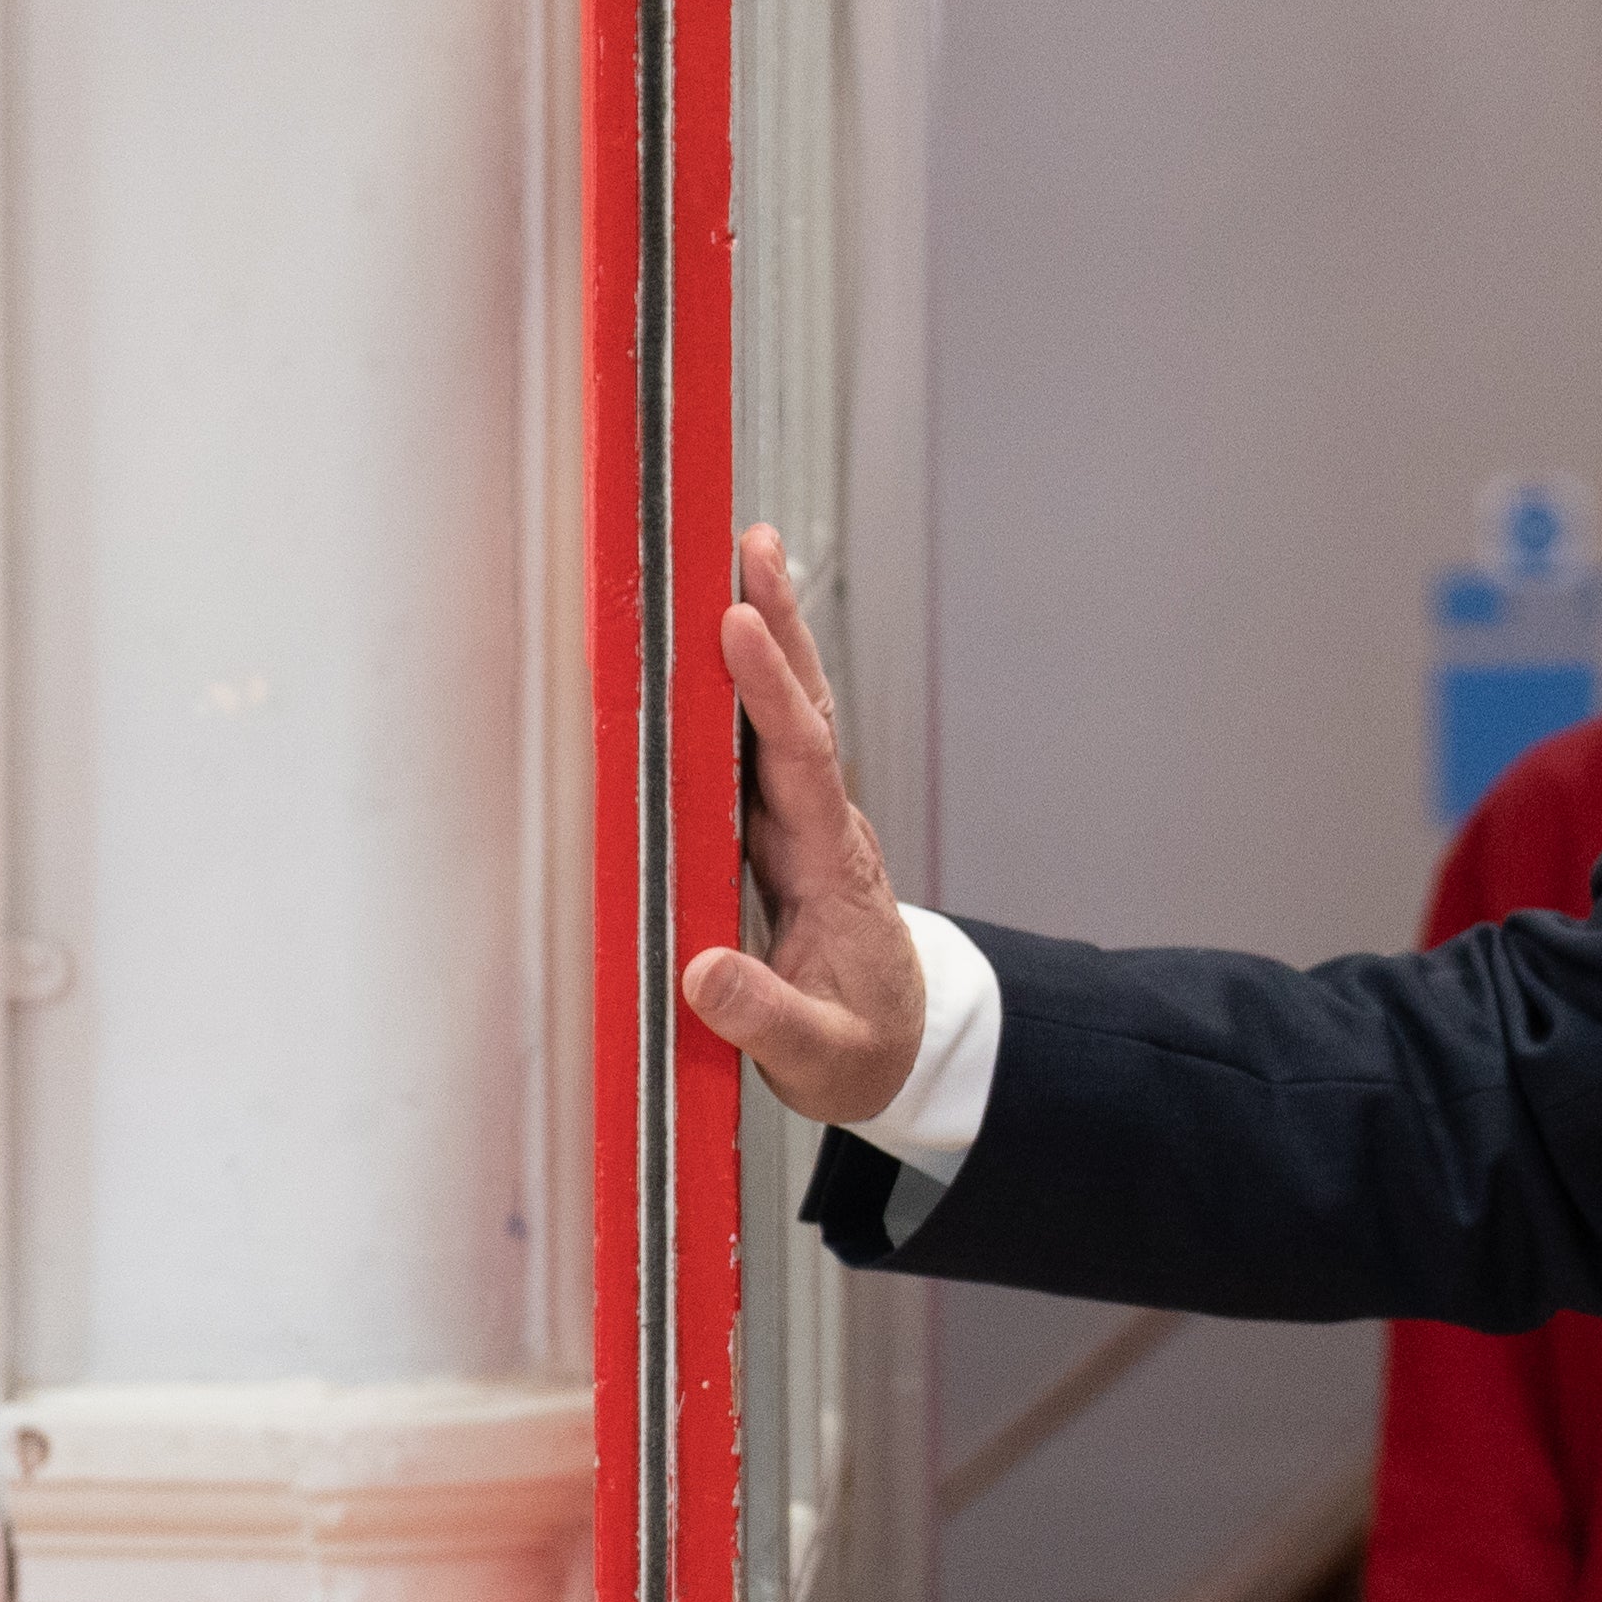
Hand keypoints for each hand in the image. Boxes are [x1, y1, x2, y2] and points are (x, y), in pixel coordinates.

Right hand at [679, 524, 929, 1125]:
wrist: (897, 1050)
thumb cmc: (858, 1050)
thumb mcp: (820, 1058)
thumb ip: (767, 1019)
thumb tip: (703, 971)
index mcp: (831, 871)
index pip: (801, 766)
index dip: (770, 695)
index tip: (738, 629)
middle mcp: (820, 829)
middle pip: (800, 714)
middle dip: (777, 627)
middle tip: (753, 544)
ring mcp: (800, 825)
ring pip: (782, 716)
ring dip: (766, 635)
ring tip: (746, 550)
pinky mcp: (776, 832)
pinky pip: (755, 746)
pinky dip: (740, 684)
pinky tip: (720, 631)